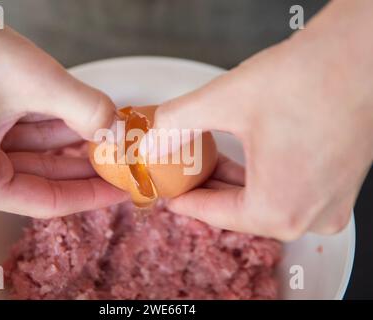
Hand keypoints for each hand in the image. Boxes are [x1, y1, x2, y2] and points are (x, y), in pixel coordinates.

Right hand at [0, 0, 127, 216]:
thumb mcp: (34, 80)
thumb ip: (86, 109)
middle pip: (39, 179)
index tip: (120, 189)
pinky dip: (46, 126)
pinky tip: (77, 120)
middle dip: (82, 166)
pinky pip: (14, 136)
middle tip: (117, 161)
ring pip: (29, 155)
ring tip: (104, 136)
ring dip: (67, 142)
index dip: (90, 195)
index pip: (45, 201)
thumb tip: (116, 131)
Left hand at [153, 0, 372, 240]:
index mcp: (278, 208)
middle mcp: (308, 217)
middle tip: (183, 176)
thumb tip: (151, 138)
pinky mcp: (340, 187)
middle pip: (240, 211)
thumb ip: (177, 123)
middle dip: (208, 191)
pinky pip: (289, 193)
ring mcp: (329, 205)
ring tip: (208, 165)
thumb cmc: (307, 78)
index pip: (214, 214)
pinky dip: (262, 180)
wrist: (361, 54)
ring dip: (234, 184)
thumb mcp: (224, 101)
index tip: (168, 195)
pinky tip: (244, 160)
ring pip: (265, 203)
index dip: (184, 202)